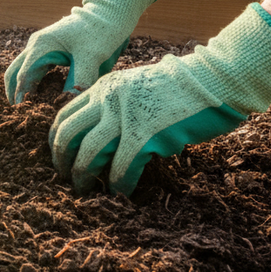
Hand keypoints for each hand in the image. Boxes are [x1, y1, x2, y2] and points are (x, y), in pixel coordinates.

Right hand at [5, 0, 158, 103]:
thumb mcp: (92, 57)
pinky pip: (33, 67)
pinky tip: (39, 95)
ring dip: (21, 87)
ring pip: (21, 69)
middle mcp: (36, 45)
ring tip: (27, 108)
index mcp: (42, 46)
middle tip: (19, 113)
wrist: (108, 14)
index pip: (24, 74)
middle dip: (13, 91)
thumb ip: (80, 79)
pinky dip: (31, 82)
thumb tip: (68, 101)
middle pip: (14, 71)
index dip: (21, 94)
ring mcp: (41, 46)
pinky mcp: (48, 49)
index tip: (22, 112)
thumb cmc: (100, 32)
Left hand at [50, 3, 270, 196]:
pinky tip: (120, 191)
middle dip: (61, 159)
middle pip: (68, 134)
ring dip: (83, 175)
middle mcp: (108, 100)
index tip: (60, 155)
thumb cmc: (180, 87)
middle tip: (65, 177)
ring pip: (89, 152)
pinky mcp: (145, 135)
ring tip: (85, 189)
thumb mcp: (136, 86)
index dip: (57, 139)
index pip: (65, 114)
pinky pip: (121, 166)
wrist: (213, 80)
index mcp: (104, 87)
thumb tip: (102, 134)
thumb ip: (115, 104)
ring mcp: (125, 117)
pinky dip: (118, 183)